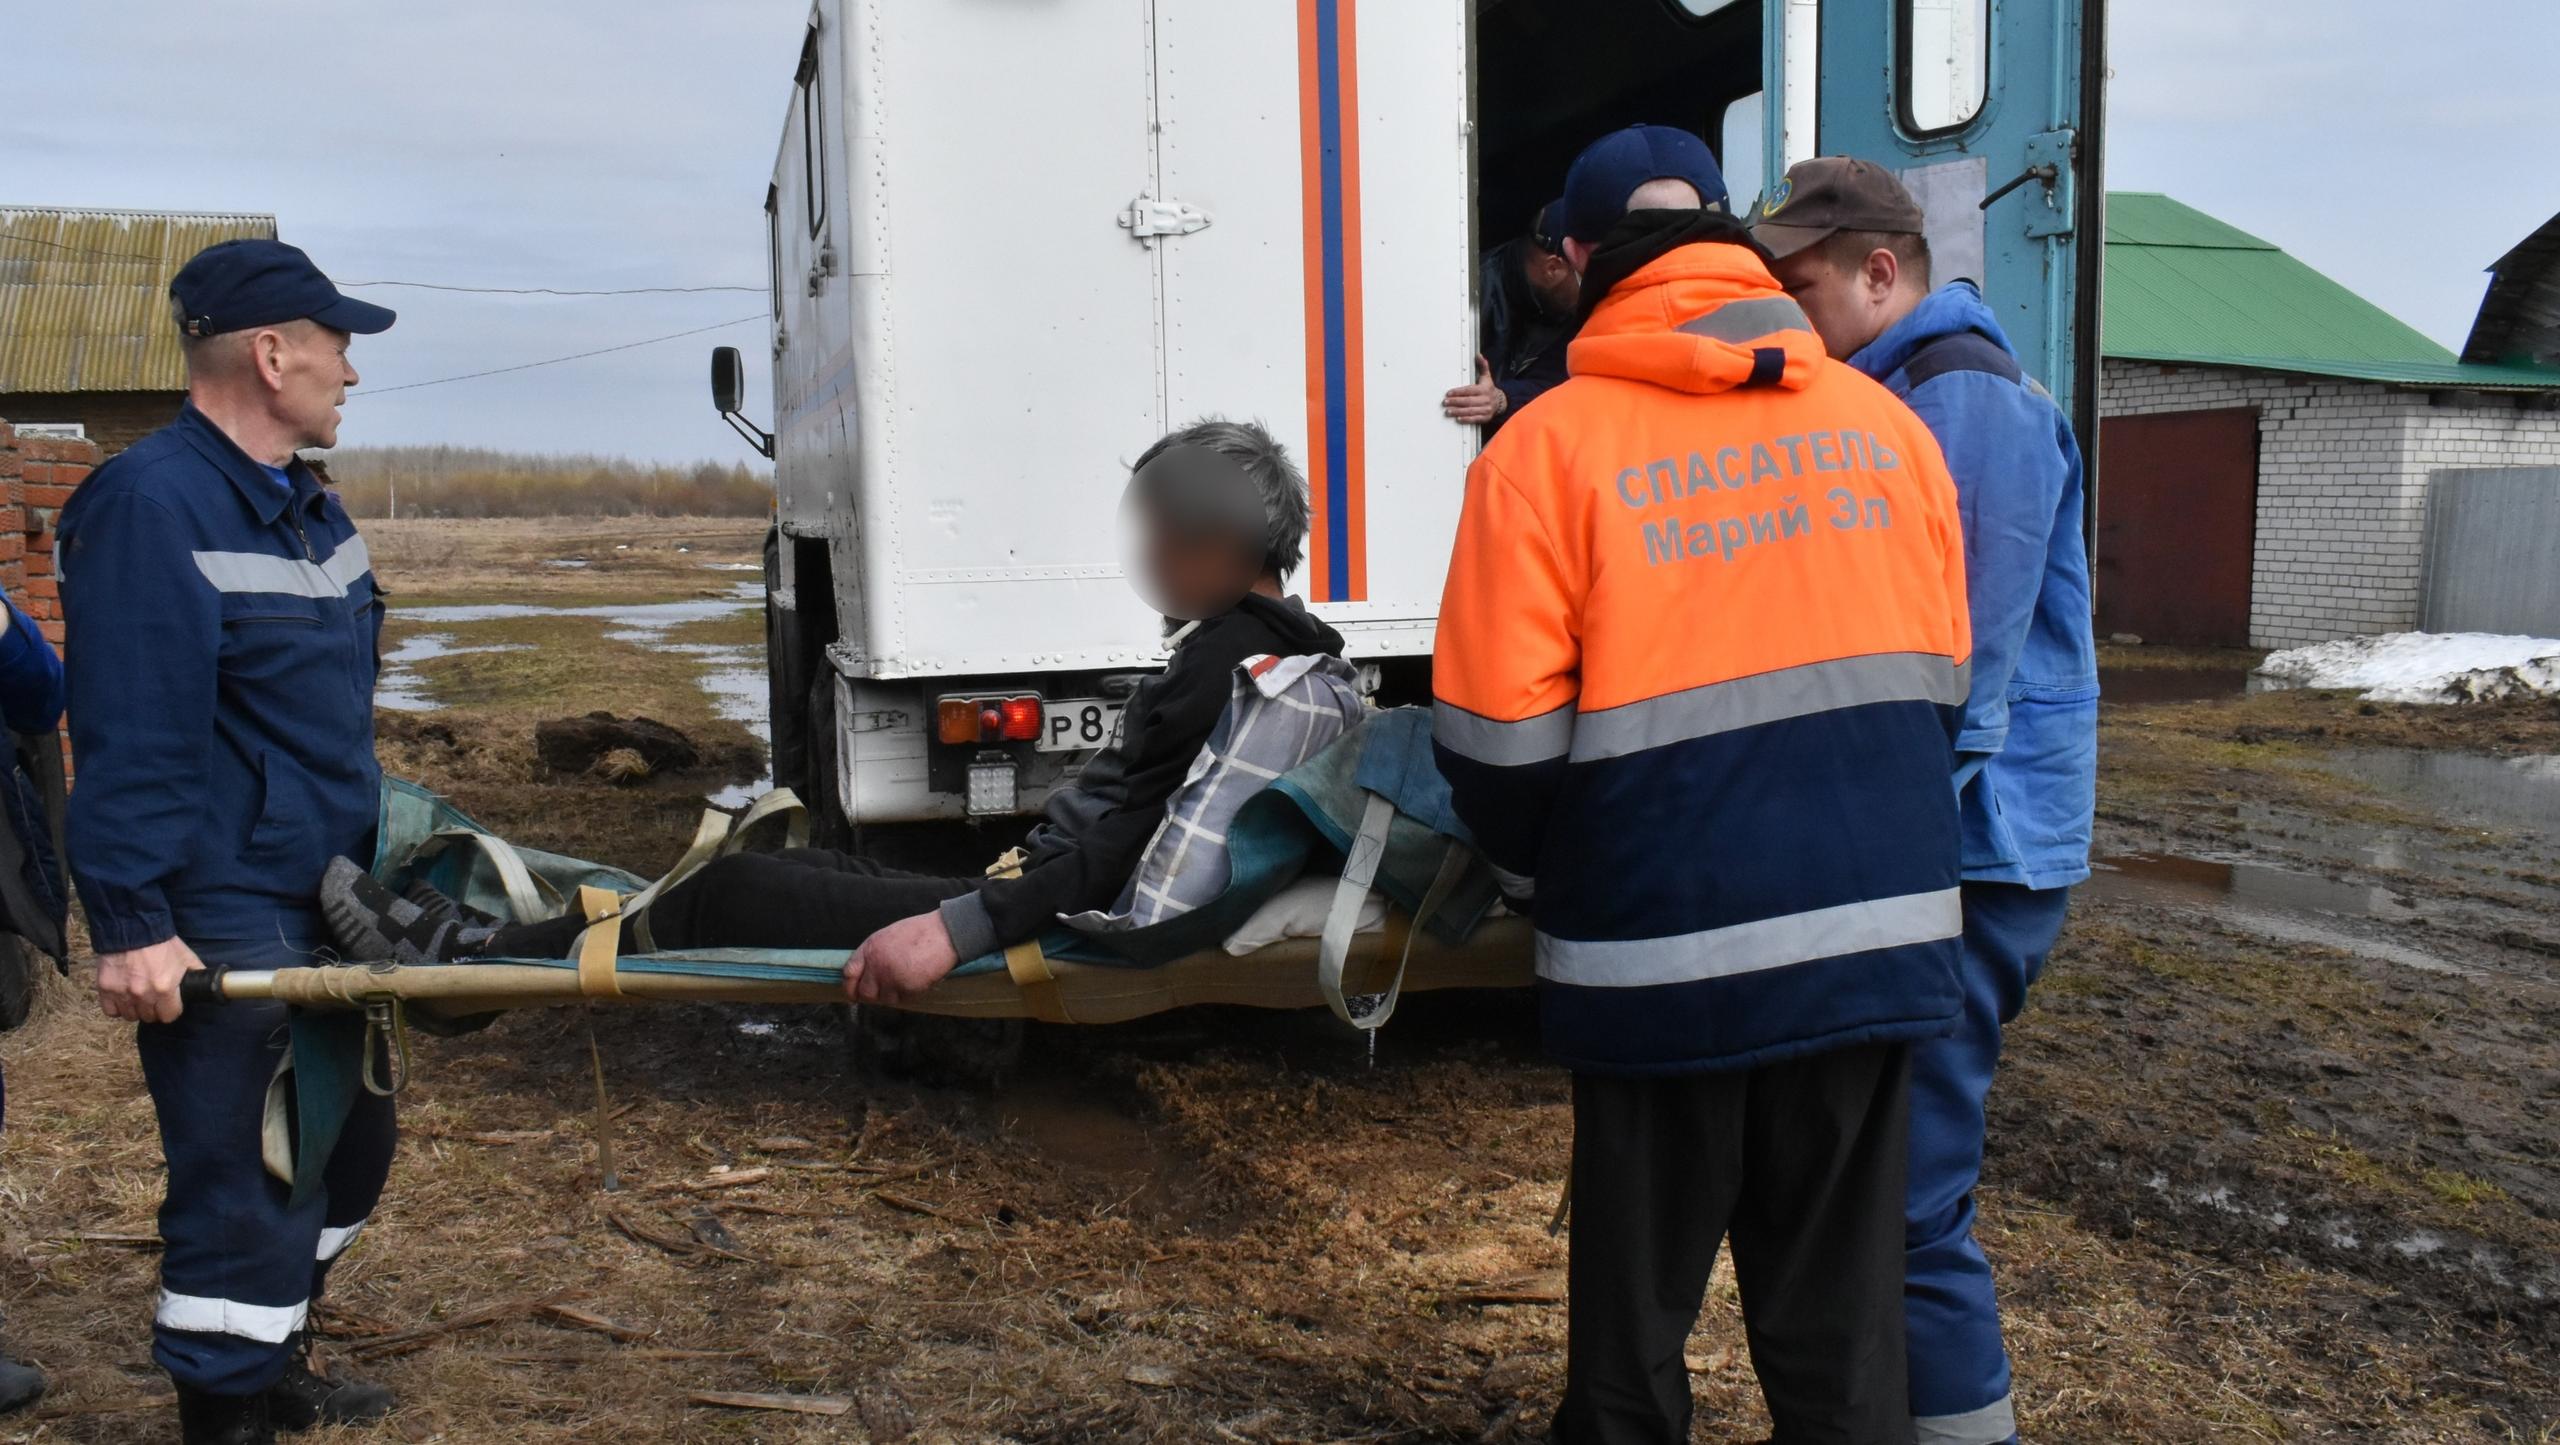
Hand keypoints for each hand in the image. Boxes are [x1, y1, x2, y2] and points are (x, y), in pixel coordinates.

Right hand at [96, 937, 204, 1023]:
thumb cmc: (161, 943)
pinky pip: (111, 1011)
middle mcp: (143, 995)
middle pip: (150, 1017)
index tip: (171, 1004)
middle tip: (154, 998)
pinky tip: (123, 997)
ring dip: (136, 1009)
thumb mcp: (185, 957)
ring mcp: (122, 993)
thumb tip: (208, 983)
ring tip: (138, 997)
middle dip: (154, 1009)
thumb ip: (196, 973)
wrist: (133, 929)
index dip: (172, 1010)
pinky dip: (117, 1007)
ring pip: (130, 1016)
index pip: (169, 1016)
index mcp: (165, 989)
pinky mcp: (106, 989)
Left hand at [842, 911, 961, 1005]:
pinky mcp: (906, 988)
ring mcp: (891, 978)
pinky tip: (917, 981)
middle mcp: (876, 965)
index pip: (849, 974)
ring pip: (885, 1000)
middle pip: (865, 993)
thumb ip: (874, 954)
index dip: (850, 987)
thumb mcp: (888, 937)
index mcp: (870, 948)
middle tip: (884, 991)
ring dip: (893, 995)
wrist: (944, 933)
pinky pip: (903, 1000)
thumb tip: (865, 973)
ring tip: (906, 981)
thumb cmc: (920, 932)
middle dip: (873, 996)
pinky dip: (909, 995)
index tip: (853, 993)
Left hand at [1441, 355, 1508, 424]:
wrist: (1500, 402)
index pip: (1469, 390)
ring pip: (1470, 411)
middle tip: (1445, 402)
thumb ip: (1482, 366)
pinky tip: (1458, 419)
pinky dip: (1466, 420)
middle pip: (1468, 401)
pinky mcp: (1485, 417)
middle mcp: (1485, 400)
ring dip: (1458, 412)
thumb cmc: (1489, 389)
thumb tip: (1478, 355)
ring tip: (1448, 411)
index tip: (1449, 393)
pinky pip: (1475, 419)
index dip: (1458, 392)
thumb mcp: (1486, 377)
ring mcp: (1486, 409)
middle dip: (1455, 402)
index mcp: (1484, 389)